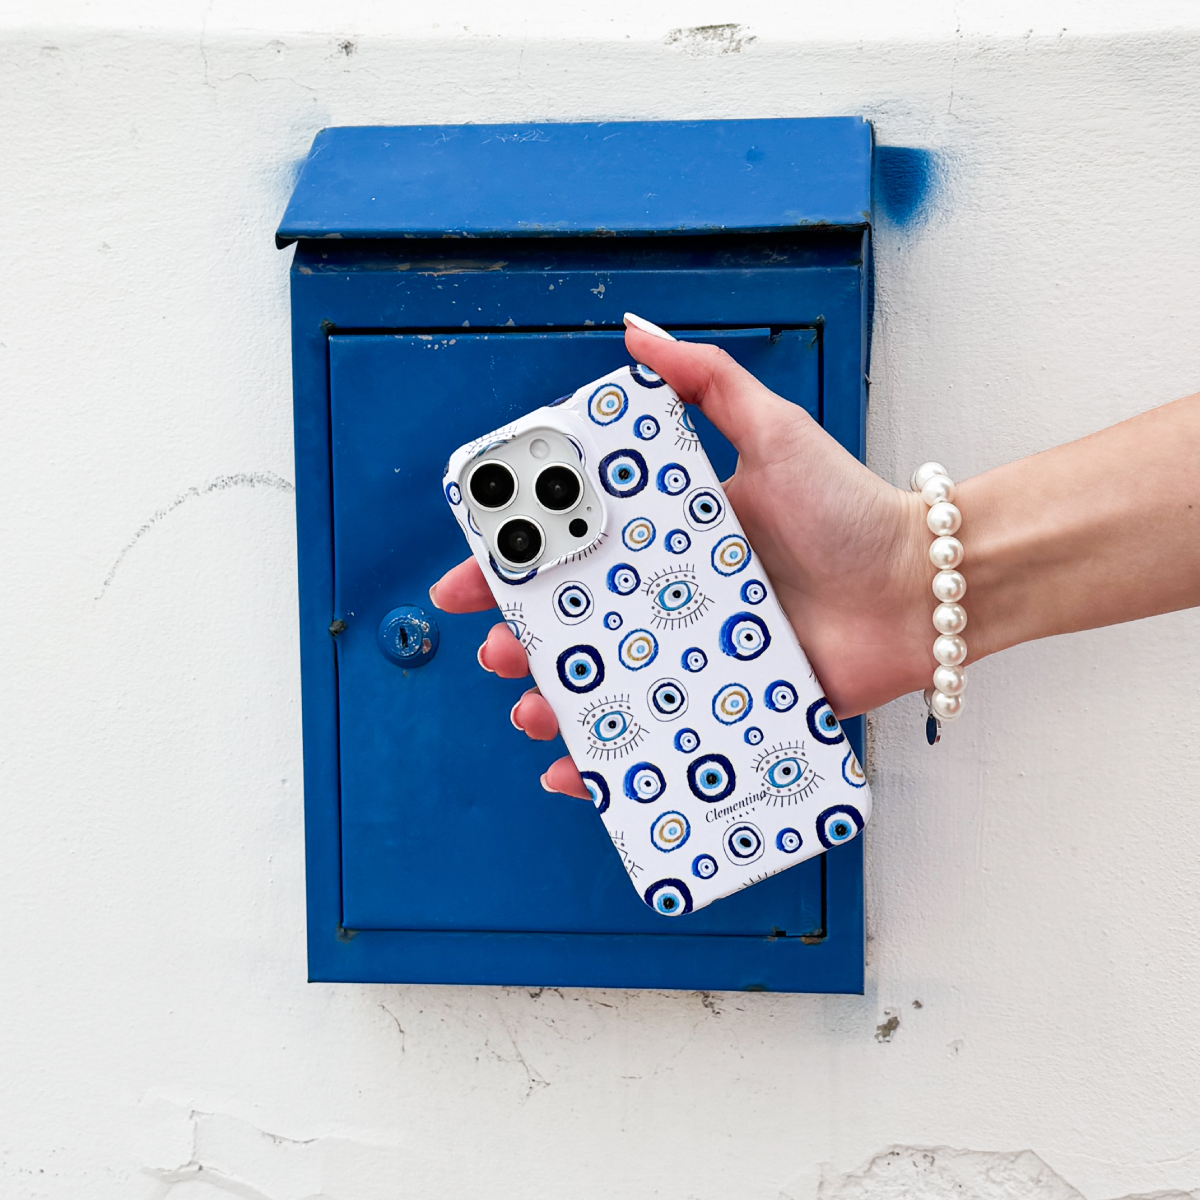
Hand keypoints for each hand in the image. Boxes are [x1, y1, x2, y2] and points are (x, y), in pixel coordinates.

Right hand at [432, 322, 932, 797]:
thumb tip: (635, 330)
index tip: (468, 578)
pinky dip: (612, 764)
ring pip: (606, 687)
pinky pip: (658, 739)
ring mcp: (696, 657)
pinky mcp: (728, 705)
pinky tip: (573, 773)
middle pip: (578, 625)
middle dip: (524, 642)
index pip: (574, 550)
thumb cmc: (850, 509)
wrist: (920, 588)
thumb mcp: (774, 432)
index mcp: (670, 539)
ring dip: (557, 704)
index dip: (513, 566)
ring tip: (531, 712)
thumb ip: (708, 381)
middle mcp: (673, 600)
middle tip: (496, 651)